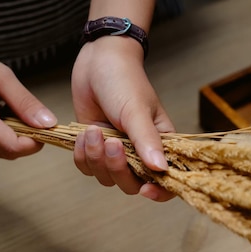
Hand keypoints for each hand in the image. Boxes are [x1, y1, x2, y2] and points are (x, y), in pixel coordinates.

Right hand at [0, 39, 56, 158]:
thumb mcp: (1, 77)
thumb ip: (25, 103)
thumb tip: (48, 124)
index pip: (13, 148)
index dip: (34, 141)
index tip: (44, 127)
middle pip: (6, 151)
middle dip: (22, 137)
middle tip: (22, 111)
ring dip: (7, 135)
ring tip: (0, 108)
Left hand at [71, 36, 174, 200]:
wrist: (98, 60)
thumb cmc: (124, 80)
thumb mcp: (136, 110)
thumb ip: (147, 140)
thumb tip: (161, 169)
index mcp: (161, 143)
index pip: (168, 179)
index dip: (160, 192)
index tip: (146, 189)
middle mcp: (140, 152)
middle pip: (132, 184)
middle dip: (118, 168)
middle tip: (111, 143)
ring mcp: (116, 151)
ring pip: (107, 178)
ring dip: (96, 159)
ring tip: (93, 131)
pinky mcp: (95, 147)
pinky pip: (87, 167)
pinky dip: (82, 155)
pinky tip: (83, 134)